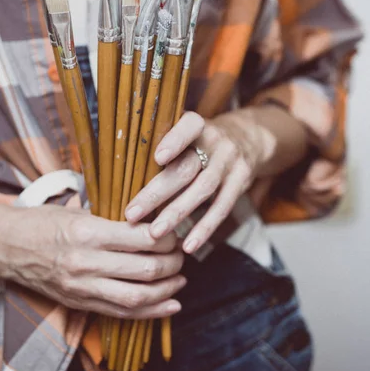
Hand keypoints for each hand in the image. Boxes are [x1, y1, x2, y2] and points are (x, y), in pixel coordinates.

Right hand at [0, 204, 185, 318]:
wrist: (9, 247)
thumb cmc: (45, 223)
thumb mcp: (80, 211)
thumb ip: (115, 222)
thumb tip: (155, 224)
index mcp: (89, 232)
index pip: (143, 239)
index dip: (167, 238)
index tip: (175, 234)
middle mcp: (87, 262)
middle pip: (145, 269)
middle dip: (173, 264)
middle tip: (181, 256)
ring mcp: (83, 287)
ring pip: (137, 296)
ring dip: (167, 290)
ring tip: (180, 279)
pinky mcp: (80, 303)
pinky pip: (122, 312)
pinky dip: (151, 312)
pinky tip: (170, 305)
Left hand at [126, 111, 264, 254]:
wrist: (248, 138)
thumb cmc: (201, 140)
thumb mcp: (188, 132)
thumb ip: (163, 145)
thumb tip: (120, 173)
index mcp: (198, 125)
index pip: (189, 126)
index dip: (175, 140)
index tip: (157, 157)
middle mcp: (216, 141)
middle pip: (186, 168)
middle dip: (158, 192)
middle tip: (132, 213)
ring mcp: (230, 161)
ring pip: (203, 189)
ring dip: (177, 213)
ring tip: (155, 234)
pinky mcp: (241, 181)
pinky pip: (222, 207)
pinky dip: (205, 228)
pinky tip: (188, 245)